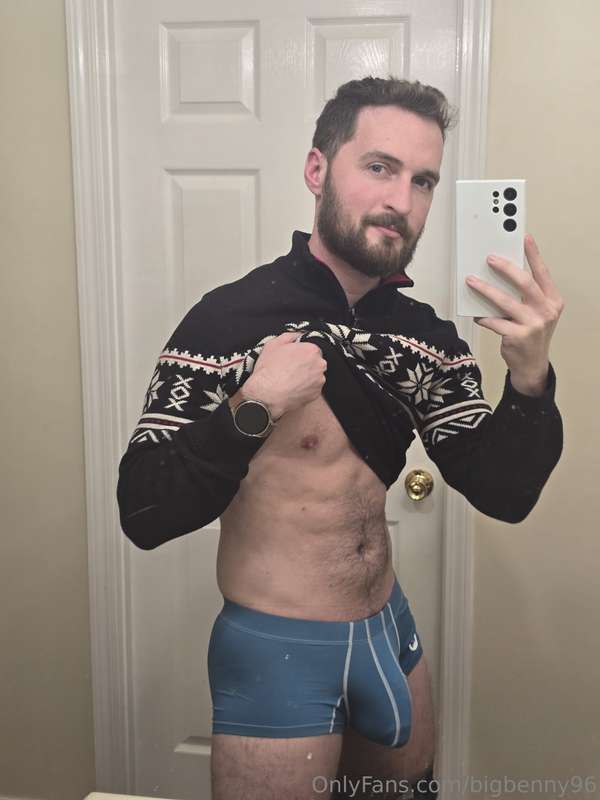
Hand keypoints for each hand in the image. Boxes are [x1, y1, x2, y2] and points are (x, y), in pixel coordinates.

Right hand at [239, 331, 327, 418]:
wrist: (266, 395)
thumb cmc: (268, 370)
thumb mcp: (273, 344)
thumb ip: (290, 336)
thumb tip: (297, 335)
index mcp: (311, 350)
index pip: (312, 348)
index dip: (301, 353)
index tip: (292, 358)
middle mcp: (320, 365)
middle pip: (315, 362)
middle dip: (305, 364)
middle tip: (290, 369)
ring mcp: (319, 381)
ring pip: (314, 375)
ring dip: (306, 376)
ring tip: (290, 380)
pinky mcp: (316, 394)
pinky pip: (312, 388)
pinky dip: (305, 388)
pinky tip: (292, 388)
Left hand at [465, 234, 564, 395]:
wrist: (532, 365)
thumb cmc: (531, 334)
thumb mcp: (536, 313)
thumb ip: (525, 296)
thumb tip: (501, 274)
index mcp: (553, 301)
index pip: (542, 273)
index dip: (534, 255)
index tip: (524, 238)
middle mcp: (546, 311)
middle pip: (525, 283)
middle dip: (506, 268)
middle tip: (489, 259)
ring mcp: (533, 325)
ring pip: (506, 302)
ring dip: (486, 290)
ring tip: (471, 282)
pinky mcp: (518, 337)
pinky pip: (495, 322)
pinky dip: (483, 317)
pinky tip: (475, 314)